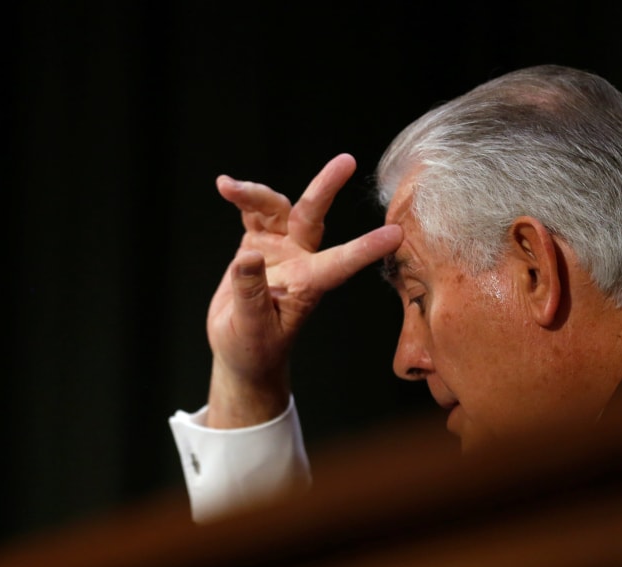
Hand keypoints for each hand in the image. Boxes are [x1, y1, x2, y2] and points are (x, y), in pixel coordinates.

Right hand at [205, 153, 403, 427]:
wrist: (242, 350)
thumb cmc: (253, 348)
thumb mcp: (250, 329)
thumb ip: (250, 294)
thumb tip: (246, 257)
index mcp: (308, 285)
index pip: (341, 264)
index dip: (366, 249)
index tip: (395, 234)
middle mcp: (300, 261)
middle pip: (313, 218)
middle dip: (326, 188)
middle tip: (347, 162)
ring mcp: (280, 249)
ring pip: (279, 209)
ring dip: (257, 194)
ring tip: (229, 187)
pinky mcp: (259, 244)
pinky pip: (254, 213)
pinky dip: (242, 198)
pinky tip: (225, 186)